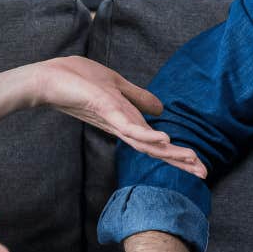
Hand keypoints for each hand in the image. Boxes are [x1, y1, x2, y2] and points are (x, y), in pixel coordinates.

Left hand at [26, 57, 205, 178]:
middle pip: (155, 149)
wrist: (48, 78)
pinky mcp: (105, 113)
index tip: (199, 164)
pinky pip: (129, 128)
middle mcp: (121, 128)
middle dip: (180, 160)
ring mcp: (114, 122)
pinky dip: (147, 135)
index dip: (177, 153)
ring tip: (192, 161)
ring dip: (170, 152)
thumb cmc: (77, 79)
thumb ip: (138, 98)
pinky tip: (164, 139)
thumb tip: (161, 108)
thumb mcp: (116, 85)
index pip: (156, 142)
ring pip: (146, 143)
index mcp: (126, 122)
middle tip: (204, 173)